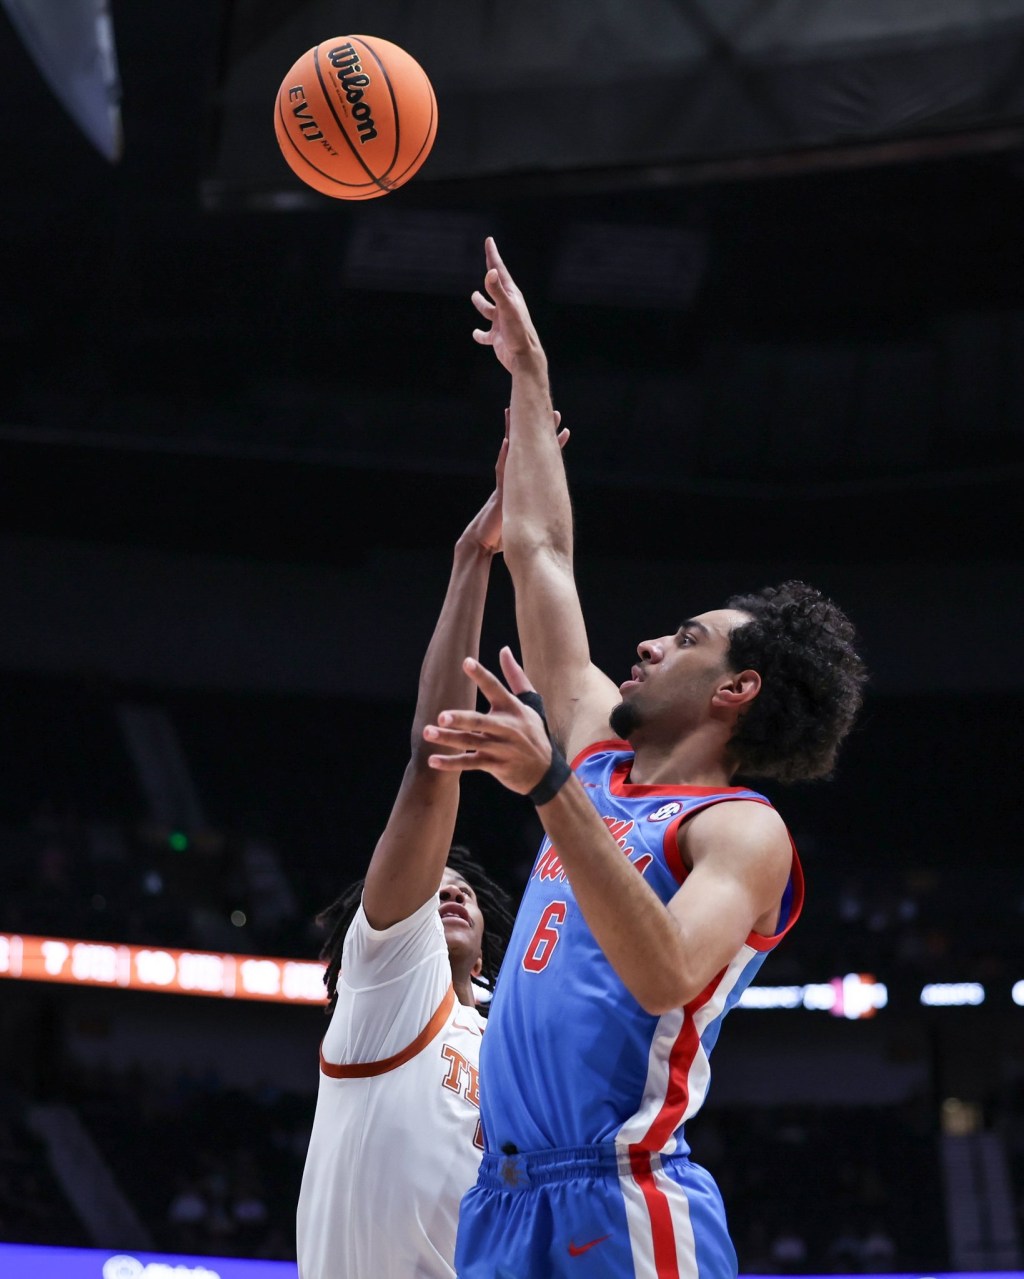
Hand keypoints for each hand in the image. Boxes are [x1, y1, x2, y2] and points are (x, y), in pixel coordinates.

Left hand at [423, 648, 553, 794]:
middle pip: (480, 721)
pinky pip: (470, 763)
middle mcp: (506, 727)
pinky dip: (451, 763)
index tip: (466, 662)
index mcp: (512, 708)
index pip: (495, 688)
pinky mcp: (495, 765)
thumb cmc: (533, 731)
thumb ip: (515, 676)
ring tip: (427, 733)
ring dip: (448, 739)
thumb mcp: (530, 703)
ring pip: (471, 742)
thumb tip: (504, 649)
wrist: (545, 771)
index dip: (481, 675)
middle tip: (440, 716)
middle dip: (460, 719)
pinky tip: (433, 761)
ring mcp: (500, 748)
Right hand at [461, 408, 567, 554]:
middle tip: (554, 413)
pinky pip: (501, 472)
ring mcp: (505, 485)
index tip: (565, 431)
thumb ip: (533, 515)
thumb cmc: (500, 536)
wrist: (480, 544)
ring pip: (511, 454)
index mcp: (522, 485)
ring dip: (516, 434)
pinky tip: (507, 442)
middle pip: (526, 450)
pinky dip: (504, 457)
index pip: (539, 461)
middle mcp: (513, 480)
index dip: (552, 446)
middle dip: (539, 431)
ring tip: (518, 413)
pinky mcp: (498, 494)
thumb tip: (548, 518)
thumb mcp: (523, 522)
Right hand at [471, 237, 545, 373]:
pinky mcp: (497, 336)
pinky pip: (485, 334)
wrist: (524, 357)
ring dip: (481, 304)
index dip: (493, 255)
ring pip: (488, 309)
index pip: (499, 271)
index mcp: (511, 296)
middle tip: (489, 260)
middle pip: (495, 286)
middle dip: (490, 274)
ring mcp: (501, 321)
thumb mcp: (506, 308)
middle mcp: (506, 306)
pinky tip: (475, 333)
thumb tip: (491, 271)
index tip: (489, 241)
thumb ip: (497, 291)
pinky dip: (479, 334)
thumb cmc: (518, 332)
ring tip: (474, 297)